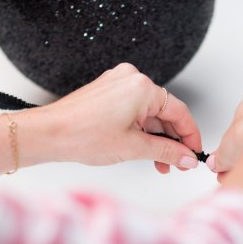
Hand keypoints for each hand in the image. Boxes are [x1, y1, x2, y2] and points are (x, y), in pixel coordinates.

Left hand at [32, 63, 201, 172]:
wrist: (48, 134)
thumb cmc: (81, 135)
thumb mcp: (134, 147)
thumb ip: (166, 152)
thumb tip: (186, 157)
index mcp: (142, 87)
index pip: (180, 112)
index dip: (190, 136)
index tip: (194, 154)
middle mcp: (131, 79)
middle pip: (165, 113)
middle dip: (172, 141)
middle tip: (178, 163)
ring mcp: (119, 84)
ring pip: (150, 114)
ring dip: (157, 139)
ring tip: (160, 163)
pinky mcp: (109, 92)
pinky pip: (136, 111)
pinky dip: (142, 131)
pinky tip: (145, 149)